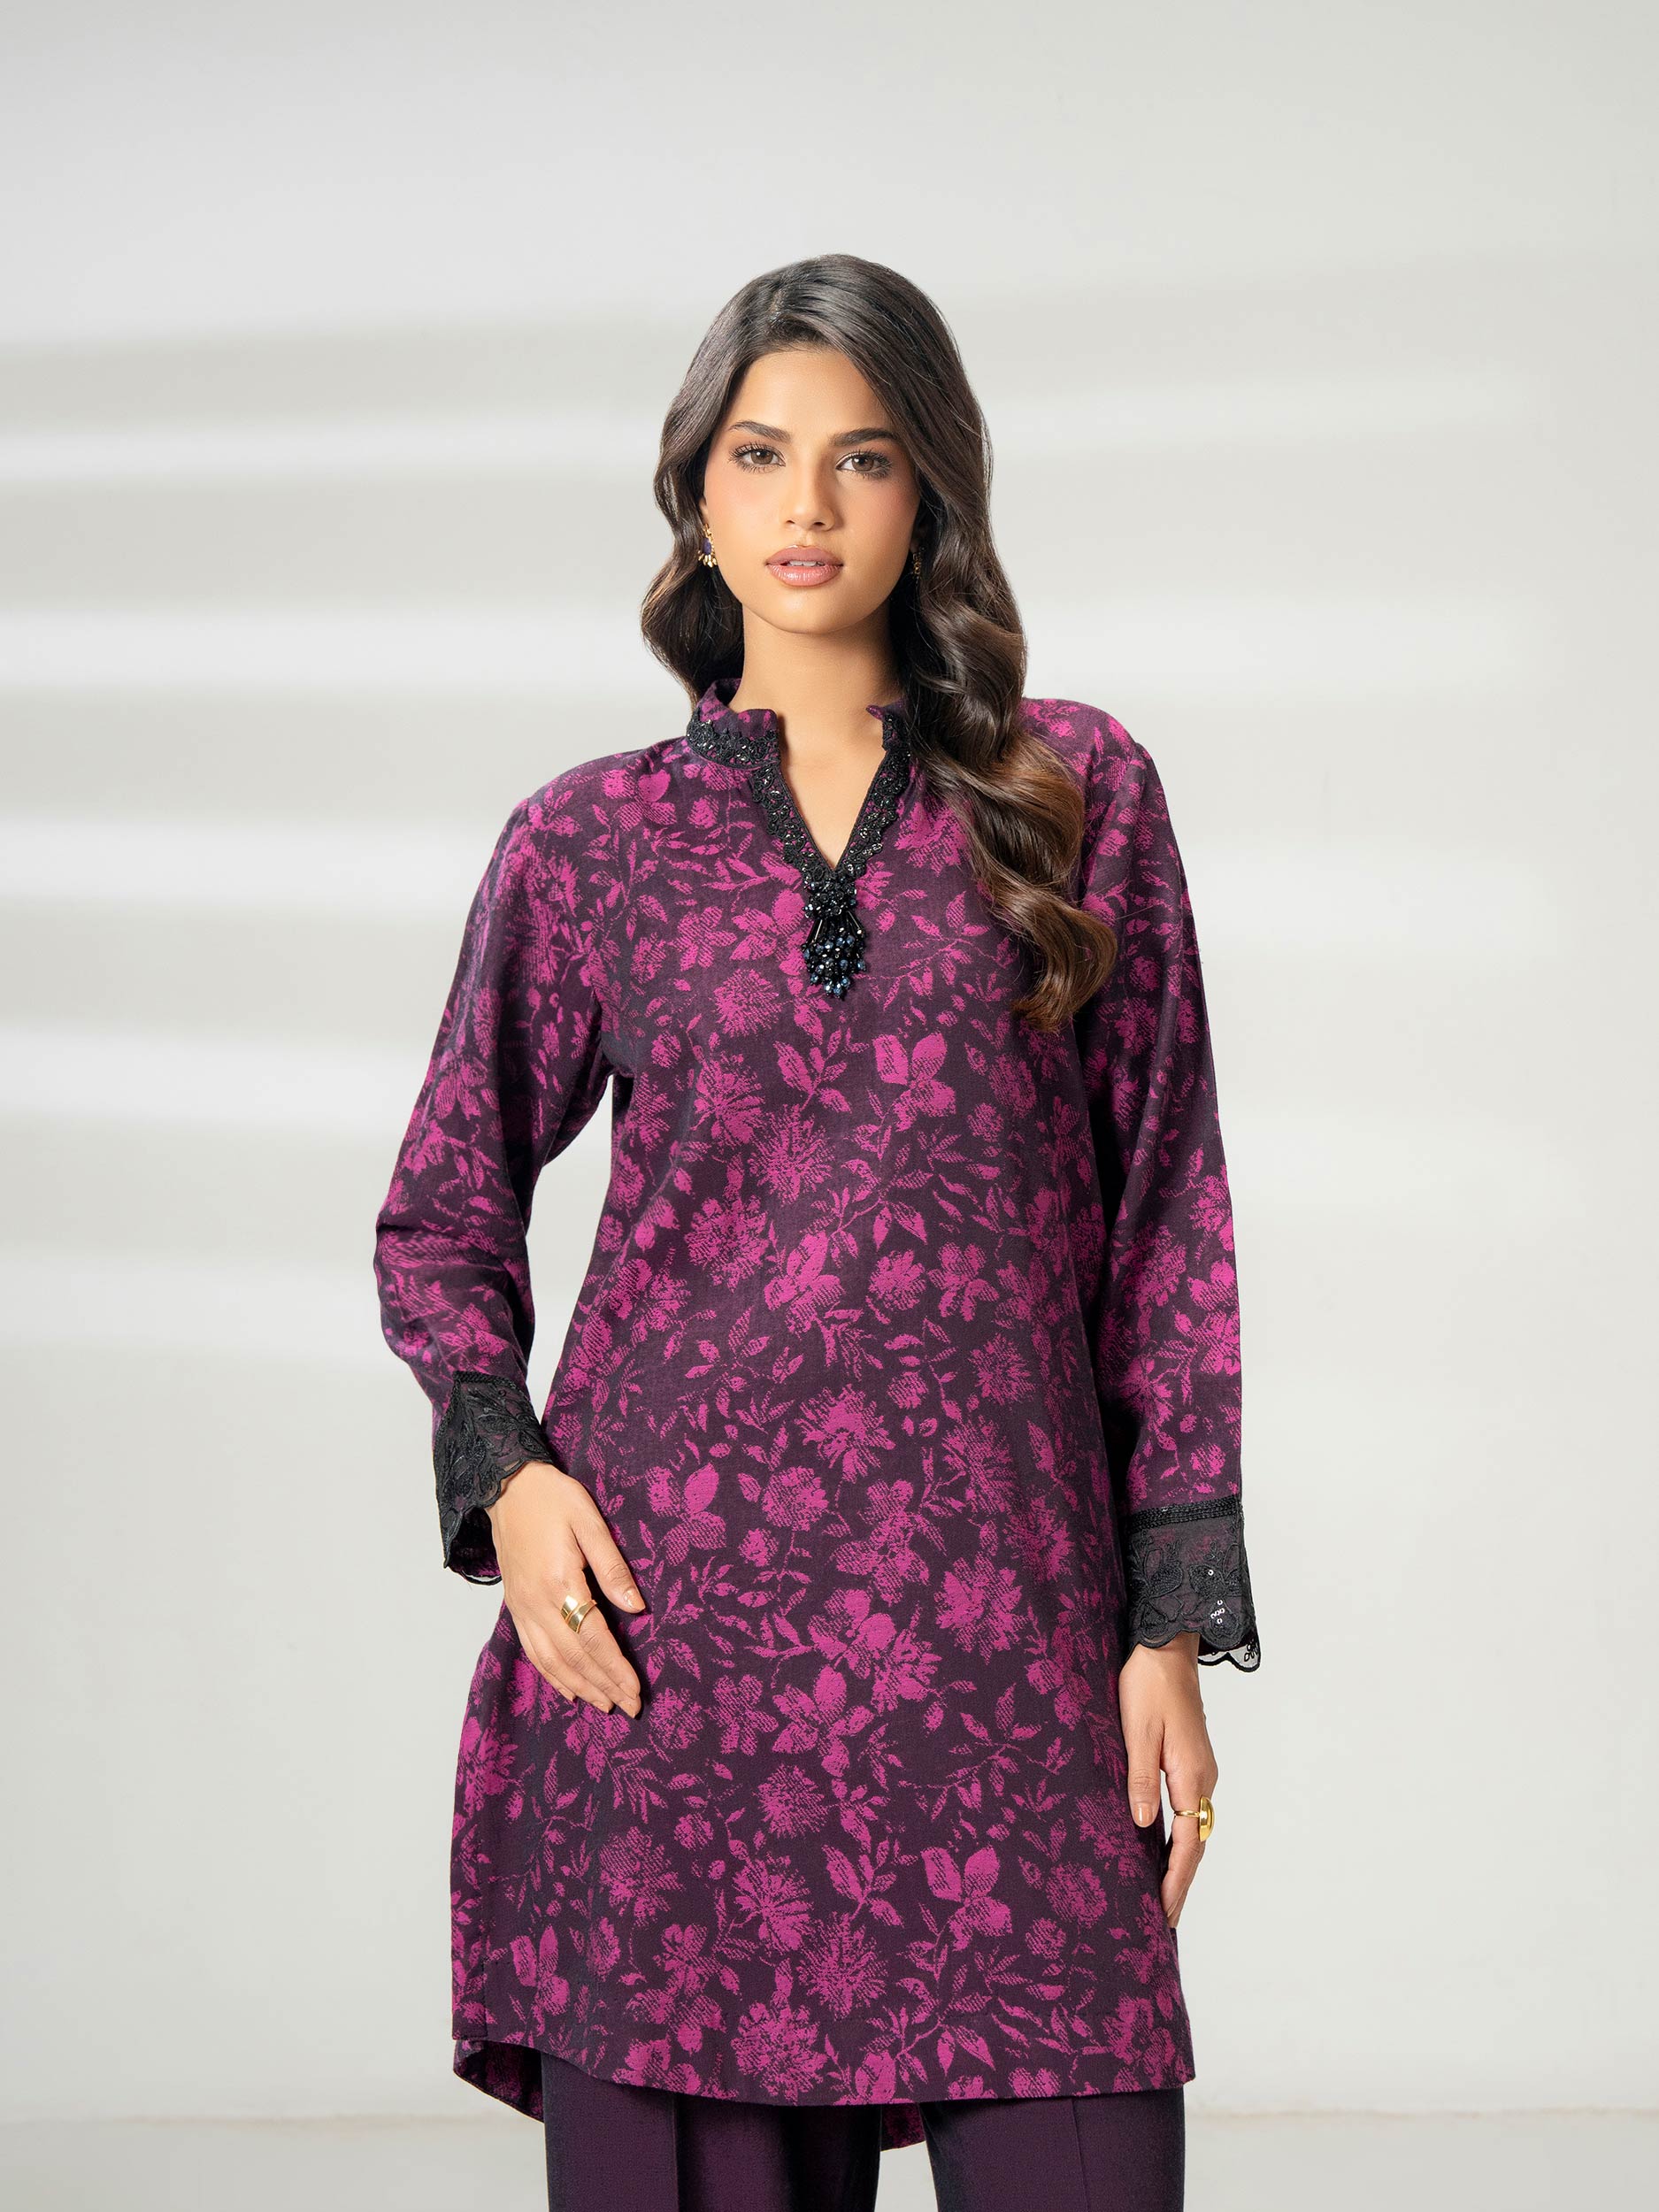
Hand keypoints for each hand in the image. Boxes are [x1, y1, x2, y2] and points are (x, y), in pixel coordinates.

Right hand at [485, 1461, 645, 1718]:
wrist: (506, 1485)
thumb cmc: (553, 1498)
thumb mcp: (589, 1522)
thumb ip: (612, 1567)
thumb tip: (637, 1608)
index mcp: (559, 1583)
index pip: (593, 1638)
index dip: (615, 1668)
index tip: (635, 1691)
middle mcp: (536, 1603)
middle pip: (573, 1657)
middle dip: (603, 1685)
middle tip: (630, 1708)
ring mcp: (522, 1607)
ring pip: (550, 1660)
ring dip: (579, 1686)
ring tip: (604, 1704)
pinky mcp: (515, 1605)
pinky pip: (531, 1649)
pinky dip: (550, 1674)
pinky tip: (567, 1687)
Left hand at [1120, 1632, 1218, 1926]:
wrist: (1167, 1647)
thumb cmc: (1148, 1685)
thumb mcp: (1137, 1731)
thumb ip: (1140, 1779)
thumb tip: (1143, 1825)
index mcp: (1190, 1774)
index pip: (1186, 1843)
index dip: (1175, 1880)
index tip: (1165, 1912)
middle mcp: (1202, 1777)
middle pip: (1196, 1842)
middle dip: (1181, 1882)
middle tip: (1166, 1919)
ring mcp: (1201, 1770)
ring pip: (1195, 1828)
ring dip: (1182, 1862)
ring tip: (1166, 1894)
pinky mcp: (1192, 1761)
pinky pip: (1190, 1810)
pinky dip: (1181, 1838)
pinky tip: (1165, 1847)